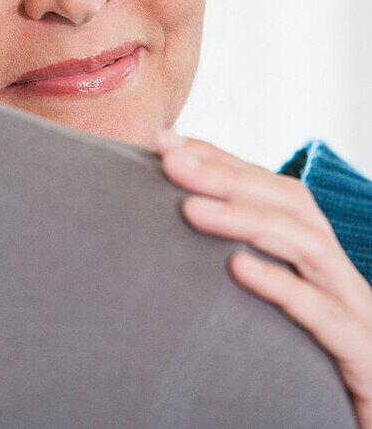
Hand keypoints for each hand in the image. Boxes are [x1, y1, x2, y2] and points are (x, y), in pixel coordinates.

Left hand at [155, 131, 371, 427]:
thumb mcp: (272, 315)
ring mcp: (358, 315)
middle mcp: (339, 277)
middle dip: (227, 175)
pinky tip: (238, 269)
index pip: (272, 189)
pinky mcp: (363, 358)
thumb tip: (175, 228)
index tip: (166, 143)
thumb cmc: (311, 374)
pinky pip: (326, 318)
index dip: (222, 161)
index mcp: (317, 262)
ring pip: (310, 246)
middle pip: (291, 204)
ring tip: (190, 208)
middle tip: (169, 158)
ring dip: (247, 219)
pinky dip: (283, 287)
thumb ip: (238, 270)